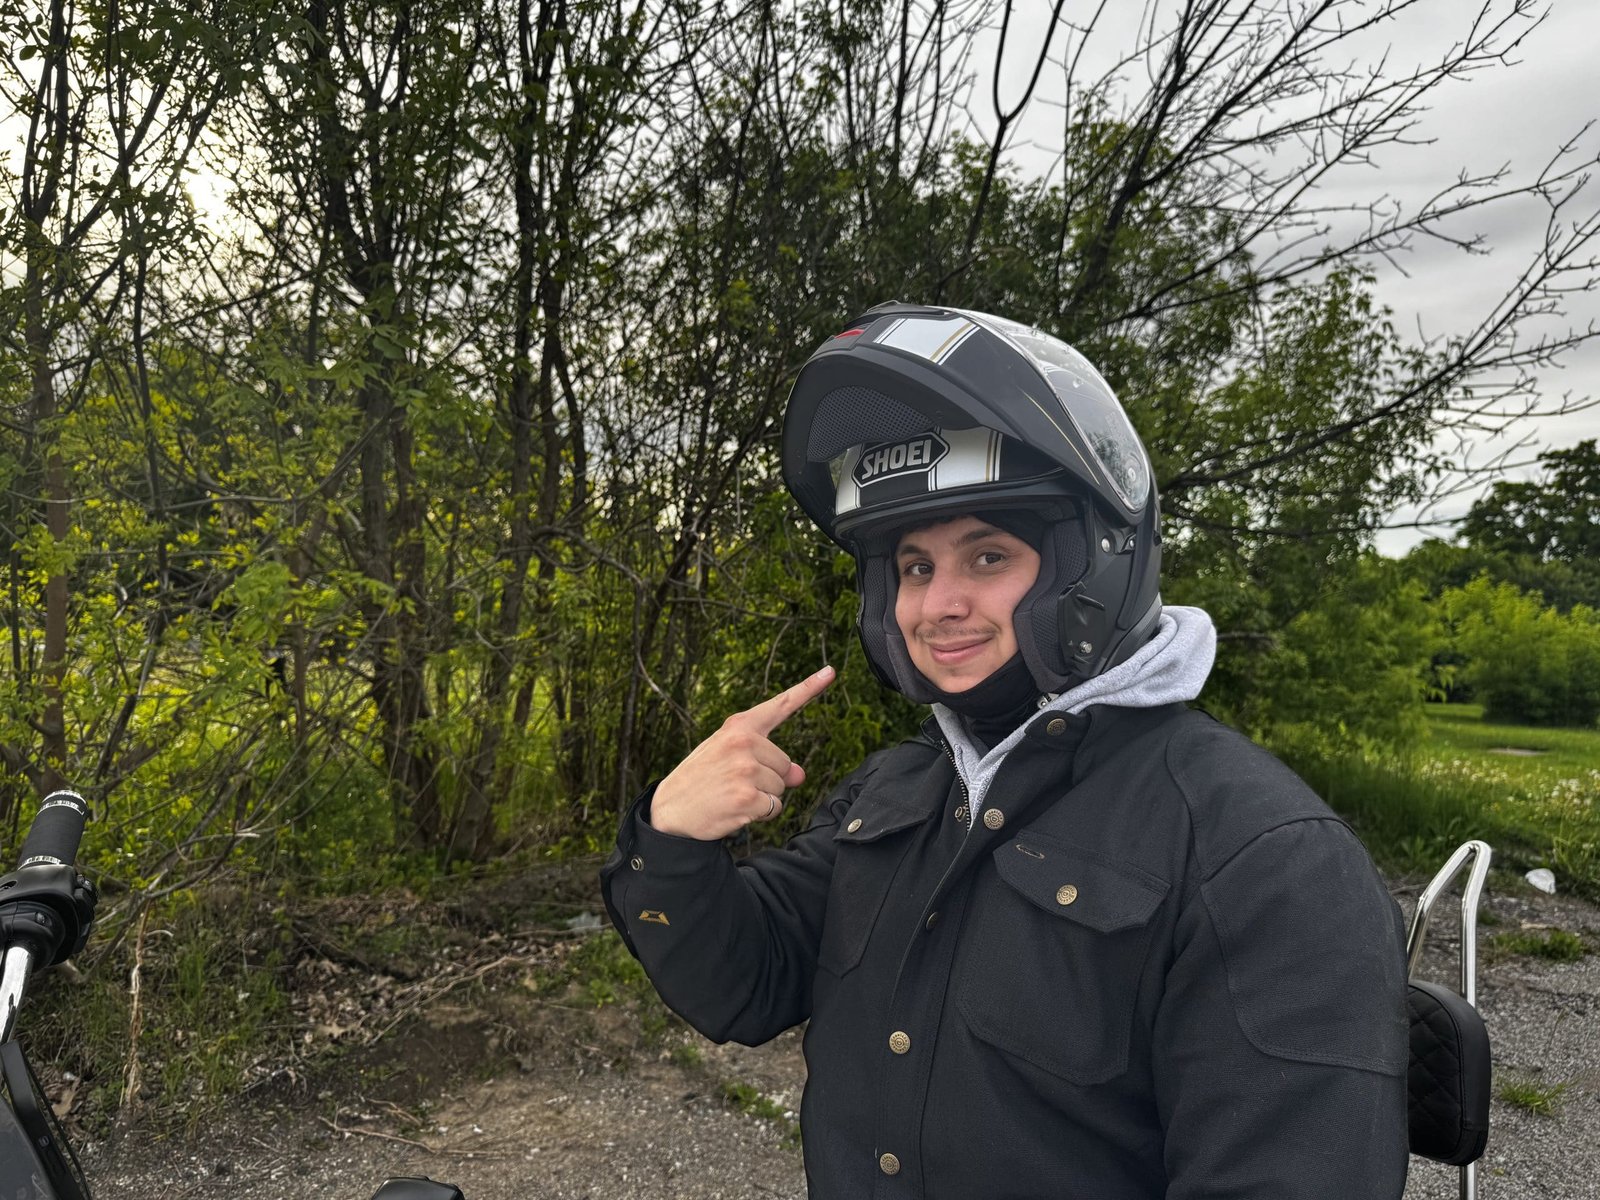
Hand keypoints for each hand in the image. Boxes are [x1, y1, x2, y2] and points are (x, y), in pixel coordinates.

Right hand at [649, 665, 835, 839]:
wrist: (668, 810)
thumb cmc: (701, 780)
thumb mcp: (729, 759)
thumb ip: (766, 759)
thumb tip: (800, 775)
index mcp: (739, 727)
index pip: (781, 705)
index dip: (810, 688)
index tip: (831, 672)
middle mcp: (744, 743)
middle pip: (785, 764)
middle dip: (769, 779)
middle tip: (735, 783)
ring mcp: (746, 770)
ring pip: (781, 788)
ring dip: (763, 798)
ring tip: (731, 795)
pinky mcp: (747, 798)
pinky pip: (774, 808)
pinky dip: (760, 814)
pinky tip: (735, 810)